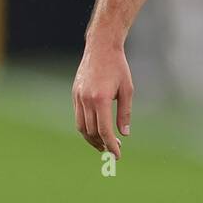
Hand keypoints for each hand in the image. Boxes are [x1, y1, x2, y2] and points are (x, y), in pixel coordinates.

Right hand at [72, 36, 133, 156]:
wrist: (101, 47)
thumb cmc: (118, 67)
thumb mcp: (127, 90)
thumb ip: (124, 113)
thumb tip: (124, 134)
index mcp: (101, 99)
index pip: (104, 130)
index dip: (111, 145)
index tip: (118, 155)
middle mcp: (87, 100)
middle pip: (92, 132)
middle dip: (102, 144)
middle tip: (114, 149)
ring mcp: (78, 97)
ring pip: (81, 127)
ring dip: (92, 138)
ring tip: (103, 144)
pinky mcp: (75, 94)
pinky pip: (78, 117)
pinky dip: (85, 127)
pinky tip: (95, 130)